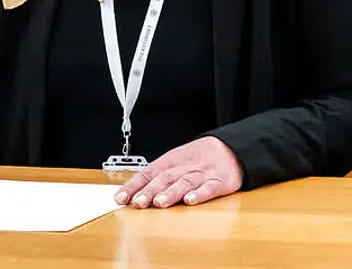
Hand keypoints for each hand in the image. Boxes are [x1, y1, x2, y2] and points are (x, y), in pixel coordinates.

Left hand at [115, 135, 243, 208]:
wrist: (231, 148)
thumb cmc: (199, 158)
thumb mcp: (176, 162)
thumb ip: (156, 178)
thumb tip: (132, 194)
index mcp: (171, 161)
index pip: (148, 172)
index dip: (134, 185)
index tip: (120, 197)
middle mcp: (184, 167)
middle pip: (165, 178)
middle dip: (150, 191)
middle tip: (138, 202)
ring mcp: (202, 174)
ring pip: (184, 182)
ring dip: (171, 193)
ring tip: (160, 202)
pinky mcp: (219, 182)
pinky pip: (209, 188)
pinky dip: (200, 194)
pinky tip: (191, 200)